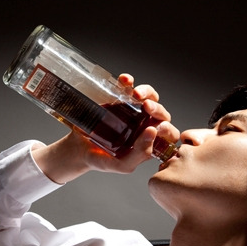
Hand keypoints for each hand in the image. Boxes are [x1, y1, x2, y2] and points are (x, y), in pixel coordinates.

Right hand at [32, 74, 179, 183]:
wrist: (78, 148)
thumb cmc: (101, 159)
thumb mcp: (120, 165)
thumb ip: (138, 155)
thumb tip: (153, 132)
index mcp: (151, 142)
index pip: (168, 135)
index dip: (167, 130)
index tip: (157, 128)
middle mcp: (146, 125)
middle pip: (162, 113)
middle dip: (158, 108)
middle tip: (147, 107)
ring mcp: (134, 111)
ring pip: (151, 97)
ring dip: (148, 92)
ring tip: (135, 94)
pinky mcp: (121, 99)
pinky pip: (130, 86)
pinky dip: (129, 81)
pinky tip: (125, 80)